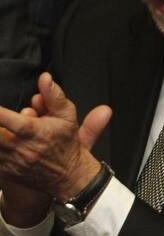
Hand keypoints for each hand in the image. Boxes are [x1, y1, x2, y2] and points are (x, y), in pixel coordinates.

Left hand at [0, 73, 108, 198]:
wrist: (66, 175)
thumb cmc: (65, 143)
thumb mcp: (67, 115)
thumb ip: (53, 95)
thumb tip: (45, 78)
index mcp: (35, 132)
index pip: (10, 120)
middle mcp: (20, 148)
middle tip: (1, 121)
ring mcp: (10, 162)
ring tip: (4, 131)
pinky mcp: (3, 171)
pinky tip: (3, 141)